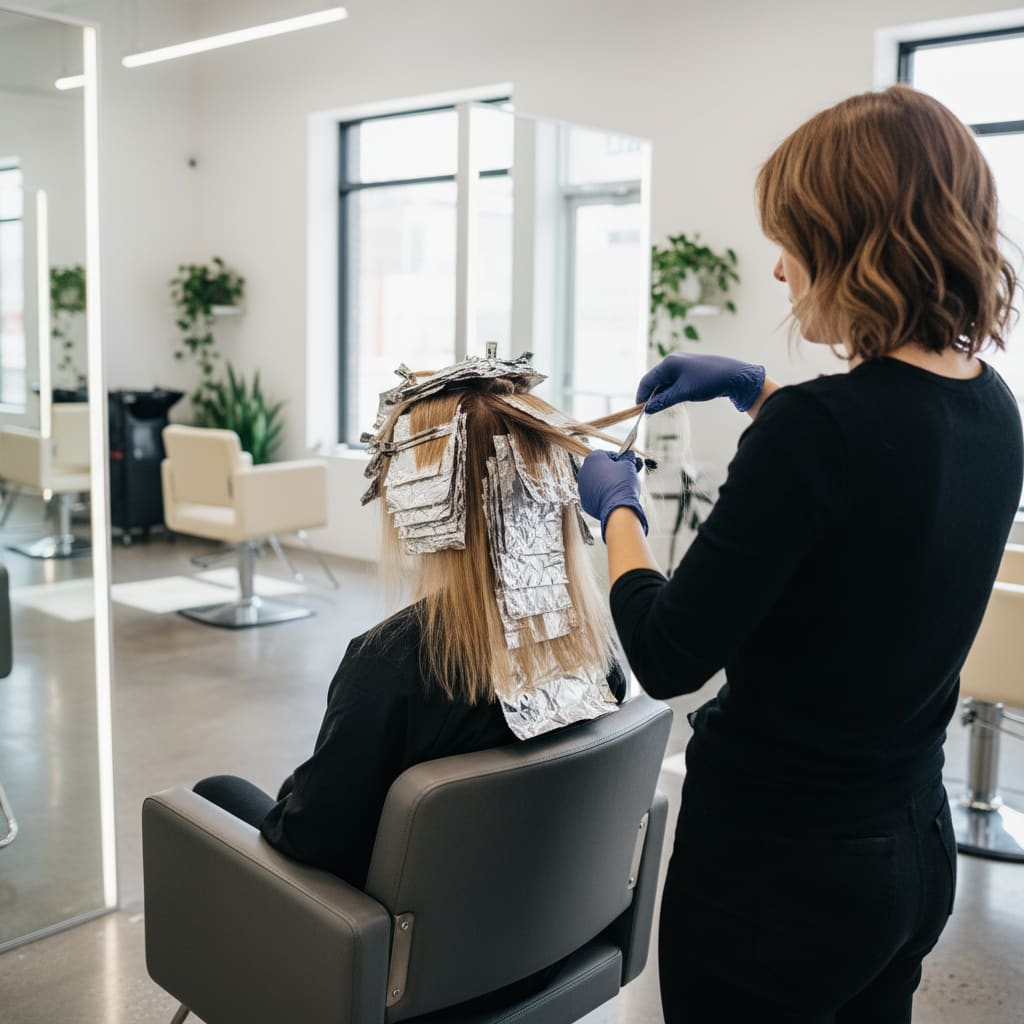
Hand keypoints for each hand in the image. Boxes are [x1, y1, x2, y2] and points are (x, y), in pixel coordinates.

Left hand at [577, 450, 647, 540]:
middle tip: (625, 475)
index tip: (627, 463)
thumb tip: (629, 456)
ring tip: (621, 488)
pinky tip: (613, 497)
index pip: (607, 454)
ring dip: (607, 483)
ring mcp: (582, 488)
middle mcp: (583, 472)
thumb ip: (627, 458)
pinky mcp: (585, 501)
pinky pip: (595, 495)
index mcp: (592, 459)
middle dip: (613, 471)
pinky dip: (603, 495)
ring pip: (597, 482)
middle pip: (600, 468)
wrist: (617, 509)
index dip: (619, 458)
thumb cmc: (622, 484)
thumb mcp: (629, 466)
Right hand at [637, 353, 765, 412]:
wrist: (735, 376)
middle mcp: (673, 361)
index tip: (639, 410)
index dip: (641, 395)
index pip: (647, 380)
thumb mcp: (683, 393)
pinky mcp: (690, 370)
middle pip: (655, 380)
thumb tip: (648, 409)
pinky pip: (674, 381)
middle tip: (650, 411)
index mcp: (668, 363)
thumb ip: (663, 401)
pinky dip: (671, 391)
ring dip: (662, 394)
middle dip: (651, 396)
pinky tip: (675, 400)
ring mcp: (682, 364)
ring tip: (663, 408)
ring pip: (665, 382)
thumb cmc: (708, 381)